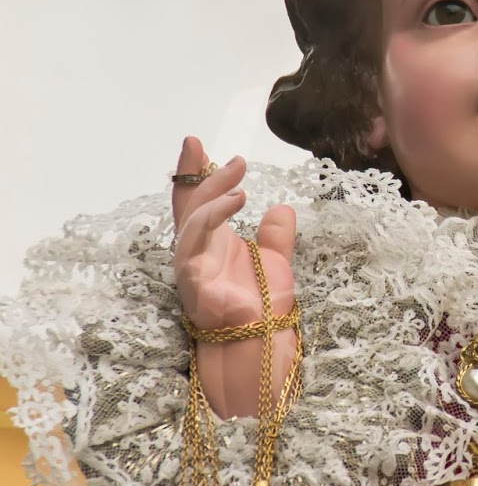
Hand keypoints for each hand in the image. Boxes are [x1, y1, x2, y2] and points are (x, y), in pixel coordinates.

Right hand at [171, 137, 296, 418]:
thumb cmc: (263, 307)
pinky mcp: (193, 281)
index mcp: (211, 243)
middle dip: (197, 172)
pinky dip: (213, 217)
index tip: (196, 144)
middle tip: (218, 151)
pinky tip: (237, 200)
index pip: (196, 201)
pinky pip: (196, 243)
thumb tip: (280, 208)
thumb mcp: (275, 262)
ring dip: (213, 193)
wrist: (262, 342)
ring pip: (192, 219)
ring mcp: (191, 267)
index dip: (193, 172)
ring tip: (240, 179)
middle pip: (188, 204)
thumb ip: (275, 236)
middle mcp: (195, 252)